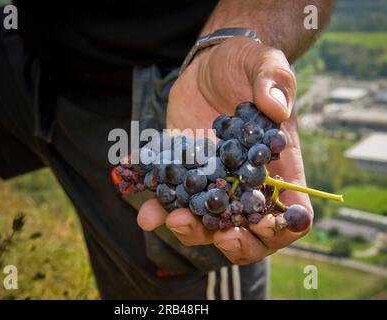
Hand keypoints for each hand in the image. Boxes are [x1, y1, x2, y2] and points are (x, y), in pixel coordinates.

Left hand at [137, 36, 311, 264]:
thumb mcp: (264, 62)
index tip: (258, 223)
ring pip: (205, 223)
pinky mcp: (183, 172)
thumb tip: (276, 108)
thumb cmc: (244, 63)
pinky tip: (142, 203)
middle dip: (232, 241)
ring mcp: (212, 181)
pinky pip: (171, 198)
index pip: (291, 212)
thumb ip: (274, 80)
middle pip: (246, 230)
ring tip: (168, 218)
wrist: (208, 64)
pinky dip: (156, 206)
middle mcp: (244, 181)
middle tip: (216, 234)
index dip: (280, 228)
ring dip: (188, 229)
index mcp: (277, 165)